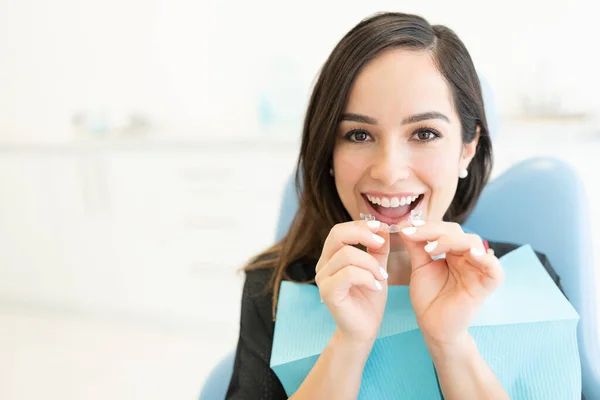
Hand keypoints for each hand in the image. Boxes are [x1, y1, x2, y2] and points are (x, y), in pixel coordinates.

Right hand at [315, 220, 389, 343]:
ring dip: (371, 264)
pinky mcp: (328, 292)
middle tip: (381, 243)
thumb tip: (383, 228)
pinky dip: (367, 277)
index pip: (340, 230)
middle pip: (337, 234)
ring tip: (382, 277)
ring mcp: (323, 279)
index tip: (380, 228)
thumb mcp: (377, 268)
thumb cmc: (369, 300)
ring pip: (347, 255)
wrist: (364, 330)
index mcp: (332, 257)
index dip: (360, 225)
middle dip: (362, 234)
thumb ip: (378, 249)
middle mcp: (323, 265)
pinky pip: (349, 274)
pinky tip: (376, 288)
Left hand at [400, 221, 503, 345]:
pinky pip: (494, 269)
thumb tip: (406, 223)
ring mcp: (478, 270)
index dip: (427, 226)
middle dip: (435, 231)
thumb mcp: (420, 267)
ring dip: (451, 241)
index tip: (407, 228)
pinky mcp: (486, 285)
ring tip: (430, 249)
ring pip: (474, 243)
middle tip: (414, 235)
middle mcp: (468, 257)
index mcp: (454, 252)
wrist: (432, 325)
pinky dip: (484, 258)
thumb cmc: (428, 297)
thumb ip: (416, 246)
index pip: (446, 230)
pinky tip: (469, 254)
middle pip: (459, 233)